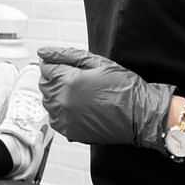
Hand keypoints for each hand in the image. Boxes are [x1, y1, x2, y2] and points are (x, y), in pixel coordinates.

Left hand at [37, 46, 174, 152]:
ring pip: (47, 102)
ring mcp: (65, 119)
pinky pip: (55, 119)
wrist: (141, 114)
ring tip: (79, 93)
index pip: (45, 68)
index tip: (66, 66)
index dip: (54, 64)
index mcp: (69, 82)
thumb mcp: (97, 62)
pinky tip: (79, 107)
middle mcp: (63, 102)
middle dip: (55, 78)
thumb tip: (44, 52)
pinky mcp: (71, 132)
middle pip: (44, 85)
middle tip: (75, 78)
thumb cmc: (124, 87)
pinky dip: (61, 112)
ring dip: (57, 95)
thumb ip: (66, 55)